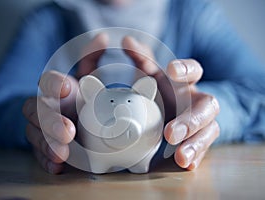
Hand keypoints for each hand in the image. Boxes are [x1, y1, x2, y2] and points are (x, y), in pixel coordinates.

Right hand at [22, 33, 108, 173]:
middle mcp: (46, 108)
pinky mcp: (46, 150)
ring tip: (62, 153)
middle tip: (69, 131)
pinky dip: (47, 161)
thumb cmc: (84, 100)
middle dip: (49, 120)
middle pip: (34, 110)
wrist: (84, 127)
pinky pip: (40, 156)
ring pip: (33, 134)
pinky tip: (58, 166)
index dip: (53, 83)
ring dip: (46, 144)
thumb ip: (92, 58)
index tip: (67, 86)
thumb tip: (101, 37)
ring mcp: (43, 130)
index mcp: (56, 90)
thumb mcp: (89, 78)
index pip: (46, 82)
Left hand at [123, 36, 219, 169]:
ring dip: (196, 143)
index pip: (195, 70)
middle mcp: (196, 101)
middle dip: (192, 119)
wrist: (163, 112)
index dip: (186, 69)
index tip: (171, 70)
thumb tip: (127, 40)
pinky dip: (195, 156)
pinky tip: (187, 164)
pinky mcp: (197, 141)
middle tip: (170, 132)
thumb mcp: (148, 74)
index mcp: (185, 82)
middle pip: (208, 106)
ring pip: (210, 130)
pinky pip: (202, 149)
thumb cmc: (157, 89)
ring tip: (181, 156)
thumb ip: (140, 58)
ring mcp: (200, 122)